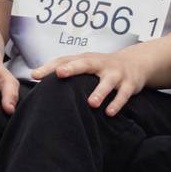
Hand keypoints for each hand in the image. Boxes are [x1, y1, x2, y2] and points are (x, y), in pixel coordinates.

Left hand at [31, 47, 153, 116]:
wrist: (136, 63)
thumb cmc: (103, 67)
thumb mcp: (86, 64)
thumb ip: (65, 68)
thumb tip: (34, 77)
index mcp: (86, 59)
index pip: (65, 60)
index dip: (50, 67)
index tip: (35, 75)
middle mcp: (100, 64)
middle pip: (85, 64)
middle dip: (73, 68)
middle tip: (60, 74)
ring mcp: (115, 73)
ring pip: (107, 82)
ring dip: (99, 92)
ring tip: (91, 103)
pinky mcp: (129, 84)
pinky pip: (123, 95)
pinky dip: (117, 103)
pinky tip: (109, 113)